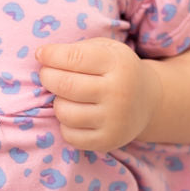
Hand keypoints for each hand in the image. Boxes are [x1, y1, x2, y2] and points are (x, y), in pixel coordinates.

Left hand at [34, 36, 160, 152]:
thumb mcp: (106, 49)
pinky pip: (69, 135)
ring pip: (64, 112)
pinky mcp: (108, 141)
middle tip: (47, 74)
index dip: (51, 55)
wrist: (148, 102)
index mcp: (118, 64)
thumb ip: (76, 49)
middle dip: (47, 77)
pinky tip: (75, 114)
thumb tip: (41, 56)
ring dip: (57, 102)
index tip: (41, 54)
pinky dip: (65, 124)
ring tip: (66, 96)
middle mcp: (119, 92)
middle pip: (66, 85)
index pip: (74, 58)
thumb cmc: (116, 70)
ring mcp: (114, 119)